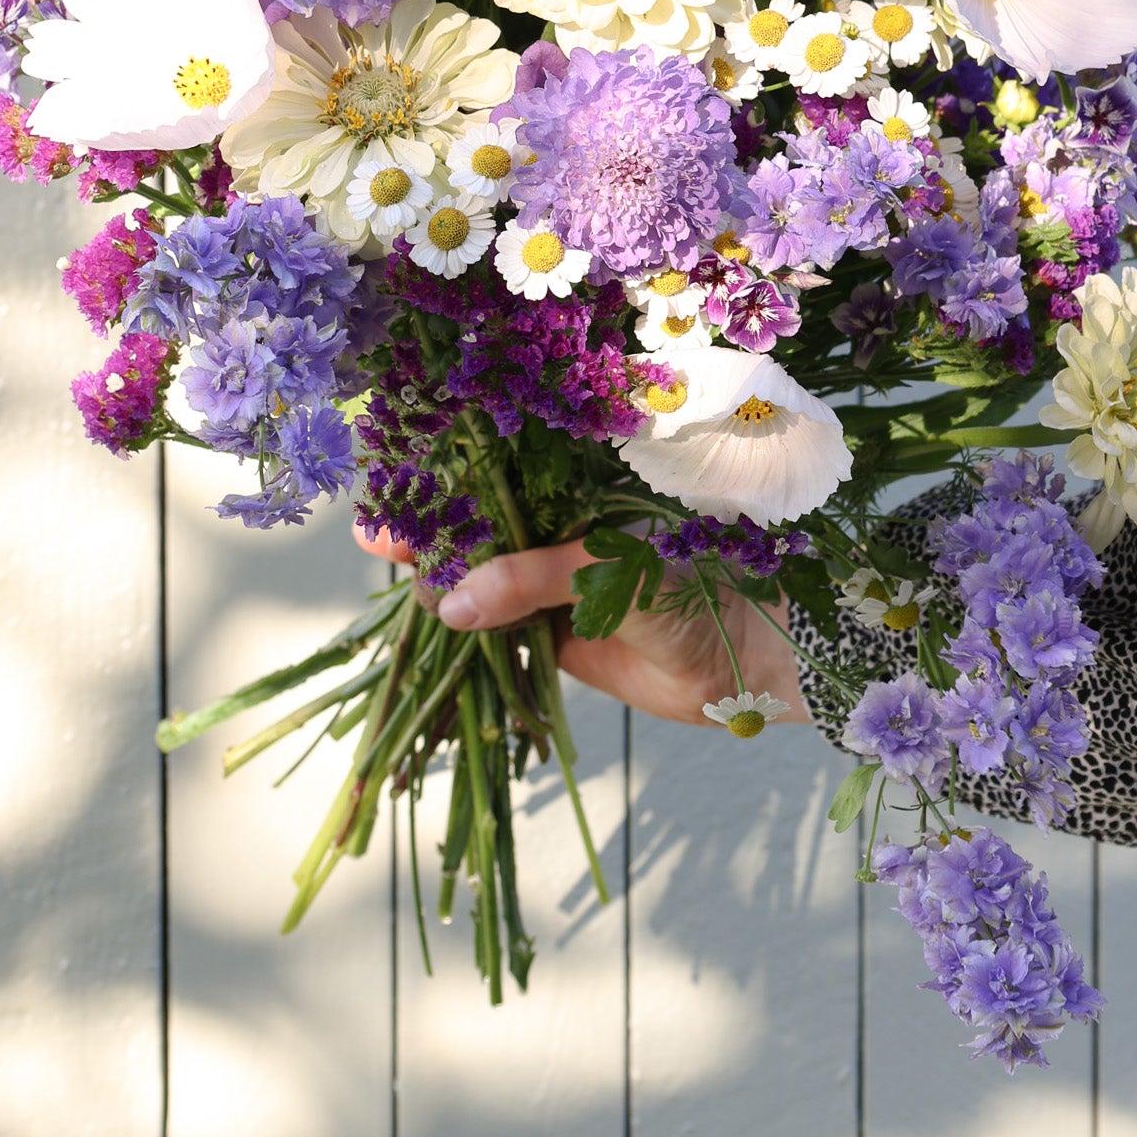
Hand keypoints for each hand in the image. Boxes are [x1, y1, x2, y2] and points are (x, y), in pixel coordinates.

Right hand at [353, 525, 807, 726]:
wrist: (754, 656)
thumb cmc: (697, 582)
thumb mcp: (610, 565)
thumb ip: (530, 579)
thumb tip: (450, 603)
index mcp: (583, 493)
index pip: (504, 480)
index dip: (451, 484)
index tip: (402, 491)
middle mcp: (567, 534)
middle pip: (486, 530)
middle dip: (436, 534)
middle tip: (382, 539)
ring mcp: (562, 587)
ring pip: (489, 583)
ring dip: (447, 587)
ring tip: (403, 584)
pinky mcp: (565, 638)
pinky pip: (506, 633)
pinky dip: (472, 633)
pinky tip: (436, 628)